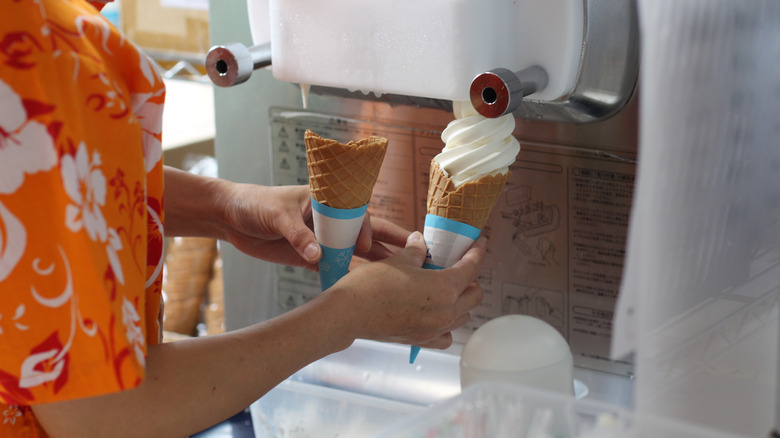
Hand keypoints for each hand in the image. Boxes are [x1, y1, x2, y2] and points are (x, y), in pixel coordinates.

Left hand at [222, 184, 409, 267]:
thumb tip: (316, 255)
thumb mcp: (276, 215)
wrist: (230, 217)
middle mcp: (329, 220)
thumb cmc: (254, 204)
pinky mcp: (311, 255)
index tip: (366, 245)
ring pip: (354, 251)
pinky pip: (336, 266)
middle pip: (364, 232)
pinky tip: (365, 288)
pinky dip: (349, 276)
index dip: (365, 229)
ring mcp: (322, 238)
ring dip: (374, 263)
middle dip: (389, 243)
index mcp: (325, 201)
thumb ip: (297, 235)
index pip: (356, 213)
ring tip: (398, 277)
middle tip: (416, 255)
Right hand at [334, 231, 485, 348]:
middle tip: (459, 267)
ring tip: (447, 289)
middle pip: (475, 296)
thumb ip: (417, 251)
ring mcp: (434, 329)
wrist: (348, 313)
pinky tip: (437, 315)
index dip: (477, 252)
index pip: (472, 268)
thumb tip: (421, 241)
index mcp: (445, 288)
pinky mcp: (422, 340)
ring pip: (463, 316)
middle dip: (471, 279)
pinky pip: (446, 336)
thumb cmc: (371, 285)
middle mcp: (445, 312)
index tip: (479, 244)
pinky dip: (447, 326)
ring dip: (461, 301)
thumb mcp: (399, 260)